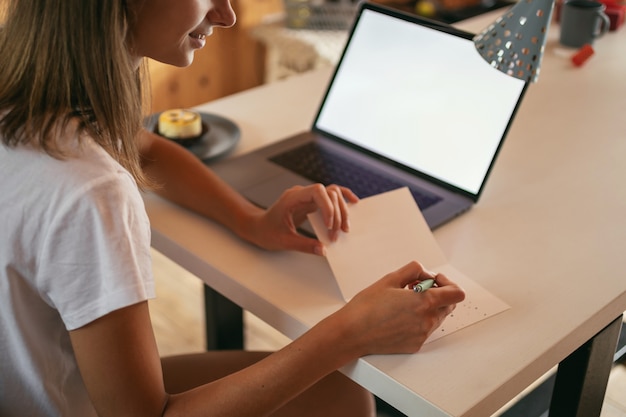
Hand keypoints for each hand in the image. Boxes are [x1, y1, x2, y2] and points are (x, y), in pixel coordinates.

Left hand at [248, 183, 358, 255]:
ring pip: (333, 194)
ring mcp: (307, 197)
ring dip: (341, 210)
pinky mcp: (312, 203)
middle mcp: (302, 194)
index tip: (329, 226)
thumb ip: (304, 245)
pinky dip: (342, 199)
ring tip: (344, 229)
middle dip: (337, 214)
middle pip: (329, 193)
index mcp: (293, 198)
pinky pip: (330, 196)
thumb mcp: (284, 241)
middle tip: (337, 235)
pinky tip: (353, 203)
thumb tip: (324, 250)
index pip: (318, 191)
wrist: (258, 227)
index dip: (328, 206)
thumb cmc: (266, 232)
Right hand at [329, 261, 465, 356]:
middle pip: (449, 305)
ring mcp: (422, 335)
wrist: (352, 333)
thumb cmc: (367, 306)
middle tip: (416, 288)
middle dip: (437, 293)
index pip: (457, 293)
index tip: (434, 280)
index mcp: (424, 302)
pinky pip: (424, 330)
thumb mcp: (390, 278)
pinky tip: (398, 316)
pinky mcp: (414, 345)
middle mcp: (427, 321)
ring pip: (437, 317)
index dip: (448, 283)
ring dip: (427, 307)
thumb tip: (426, 273)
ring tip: (404, 302)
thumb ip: (414, 270)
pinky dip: (418, 320)